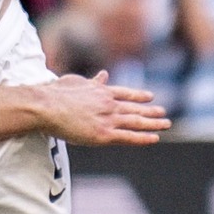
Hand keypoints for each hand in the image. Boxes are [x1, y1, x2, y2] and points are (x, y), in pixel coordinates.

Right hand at [32, 73, 170, 145]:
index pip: (125, 93)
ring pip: (137, 122)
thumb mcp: (76, 81)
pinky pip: (129, 137)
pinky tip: (154, 138)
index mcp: (101, 91)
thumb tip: (103, 74)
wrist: (48, 106)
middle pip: (135, 108)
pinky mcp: (104, 134)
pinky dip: (143, 138)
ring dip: (153, 123)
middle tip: (164, 112)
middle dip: (151, 111)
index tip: (150, 97)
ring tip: (166, 124)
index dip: (139, 96)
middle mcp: (109, 104)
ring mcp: (108, 119)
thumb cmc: (55, 94)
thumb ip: (92, 81)